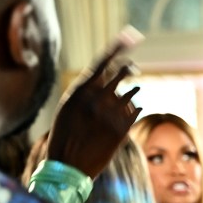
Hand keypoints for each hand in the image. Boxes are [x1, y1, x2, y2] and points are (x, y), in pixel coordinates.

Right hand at [46, 27, 143, 178]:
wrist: (68, 165)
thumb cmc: (66, 135)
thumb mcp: (69, 108)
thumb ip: (86, 91)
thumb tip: (104, 75)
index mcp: (80, 91)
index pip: (102, 63)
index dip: (118, 48)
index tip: (131, 37)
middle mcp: (97, 99)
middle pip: (121, 73)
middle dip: (128, 68)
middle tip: (133, 68)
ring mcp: (111, 114)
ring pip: (132, 93)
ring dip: (132, 92)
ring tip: (128, 94)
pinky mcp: (122, 129)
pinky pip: (136, 110)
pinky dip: (135, 109)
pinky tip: (130, 113)